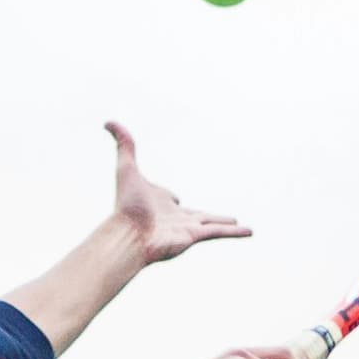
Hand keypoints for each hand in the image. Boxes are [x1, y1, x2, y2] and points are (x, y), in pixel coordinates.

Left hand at [107, 122, 248, 264]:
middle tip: (218, 218)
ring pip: (211, 223)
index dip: (169, 197)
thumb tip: (109, 122)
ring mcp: (186, 228)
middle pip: (195, 214)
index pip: (170, 199)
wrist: (129, 233)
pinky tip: (249, 231)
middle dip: (205, 216)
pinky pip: (219, 232)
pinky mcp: (195, 236)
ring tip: (241, 225)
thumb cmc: (126, 204)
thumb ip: (124, 145)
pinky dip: (235, 232)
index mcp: (159, 202)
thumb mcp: (126, 168)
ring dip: (226, 224)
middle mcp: (173, 217)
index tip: (171, 199)